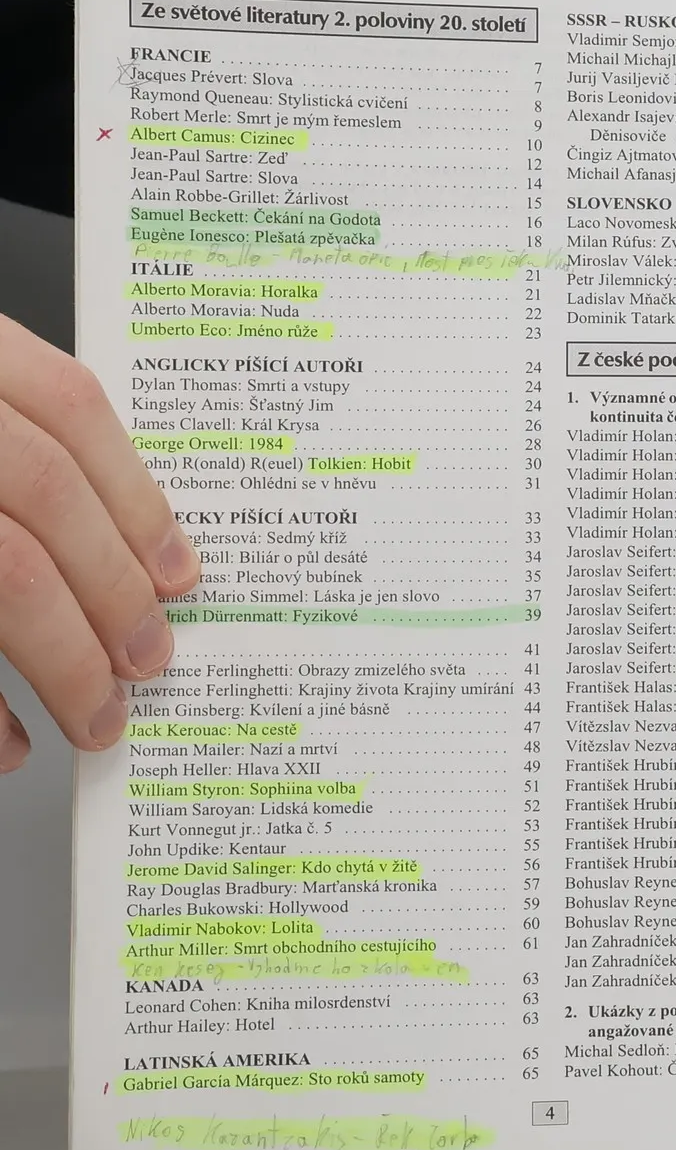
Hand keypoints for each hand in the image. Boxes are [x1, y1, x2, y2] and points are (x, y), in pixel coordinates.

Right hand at [0, 314, 197, 772]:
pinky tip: (5, 742)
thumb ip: (17, 443)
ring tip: (97, 717)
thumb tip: (133, 543)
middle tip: (153, 663)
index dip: (139, 498)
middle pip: (37, 494)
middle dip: (111, 592)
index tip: (183, 575)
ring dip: (58, 661)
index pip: (66, 407)